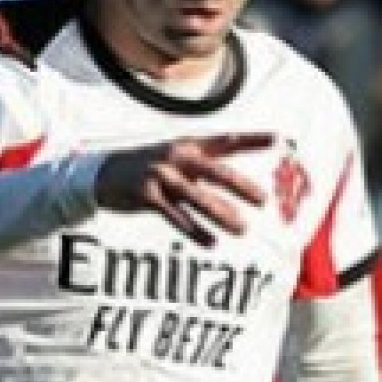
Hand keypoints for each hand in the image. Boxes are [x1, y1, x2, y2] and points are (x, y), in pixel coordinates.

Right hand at [93, 133, 273, 246]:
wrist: (102, 174)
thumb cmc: (147, 167)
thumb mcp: (175, 157)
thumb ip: (205, 164)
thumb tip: (235, 180)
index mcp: (188, 145)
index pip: (226, 141)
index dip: (252, 139)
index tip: (279, 139)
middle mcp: (176, 156)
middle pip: (215, 171)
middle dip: (240, 185)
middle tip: (263, 200)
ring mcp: (161, 176)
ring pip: (197, 197)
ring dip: (221, 214)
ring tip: (242, 229)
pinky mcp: (146, 196)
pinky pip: (175, 216)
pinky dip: (194, 230)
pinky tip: (211, 243)